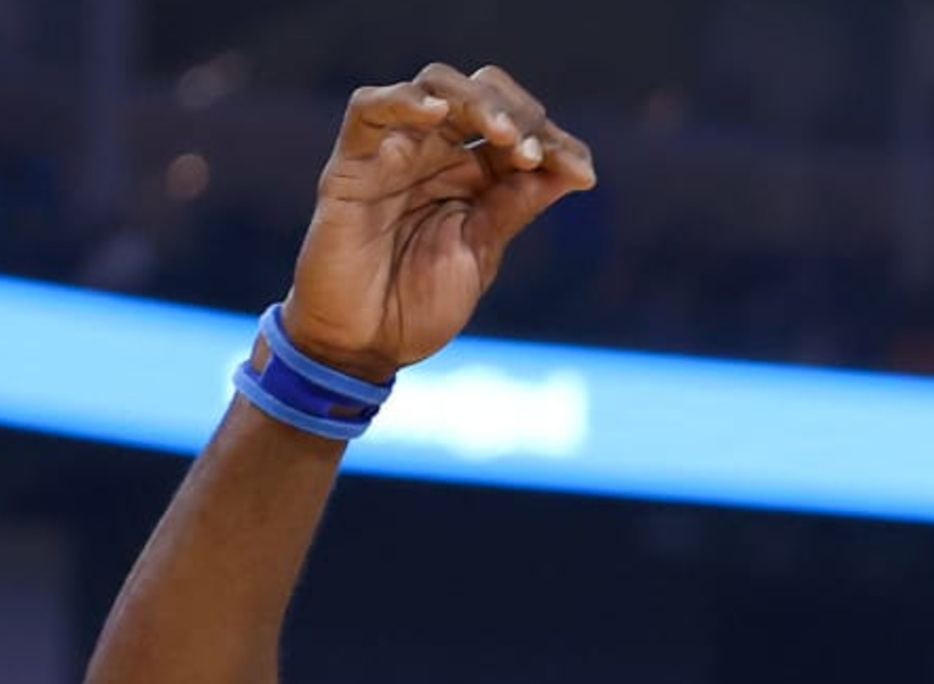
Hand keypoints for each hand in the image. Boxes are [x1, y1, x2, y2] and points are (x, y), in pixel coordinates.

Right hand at [283, 64, 598, 381]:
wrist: (362, 347)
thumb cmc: (417, 307)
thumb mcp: (481, 252)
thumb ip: (516, 205)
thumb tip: (578, 170)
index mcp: (474, 177)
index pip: (520, 131)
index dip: (555, 142)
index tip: (582, 173)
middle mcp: (436, 155)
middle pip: (482, 93)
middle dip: (519, 114)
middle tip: (533, 152)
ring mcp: (394, 153)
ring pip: (436, 86)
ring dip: (477, 101)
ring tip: (503, 136)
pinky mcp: (352, 163)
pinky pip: (369, 109)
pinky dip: (403, 100)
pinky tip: (437, 114)